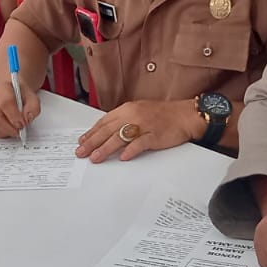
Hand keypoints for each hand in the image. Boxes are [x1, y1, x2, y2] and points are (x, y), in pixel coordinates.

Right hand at [0, 79, 39, 136]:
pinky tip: (9, 129)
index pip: (5, 102)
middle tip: (20, 129)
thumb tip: (27, 118)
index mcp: (3, 88)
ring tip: (16, 129)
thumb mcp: (32, 97)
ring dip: (7, 131)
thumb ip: (33, 107)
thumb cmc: (20, 94)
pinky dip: (2, 133)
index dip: (15, 116)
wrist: (13, 92)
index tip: (23, 123)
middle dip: (10, 127)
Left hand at [76, 100, 200, 162]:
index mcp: (128, 109)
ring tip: (95, 157)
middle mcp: (134, 115)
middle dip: (92, 142)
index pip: (104, 121)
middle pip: (108, 130)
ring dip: (105, 148)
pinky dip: (131, 150)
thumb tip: (107, 132)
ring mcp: (144, 125)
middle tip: (81, 152)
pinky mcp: (155, 135)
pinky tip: (123, 157)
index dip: (91, 132)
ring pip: (120, 137)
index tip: (82, 141)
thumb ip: (123, 120)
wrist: (185, 115)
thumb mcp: (139, 111)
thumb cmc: (163, 114)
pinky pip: (140, 143)